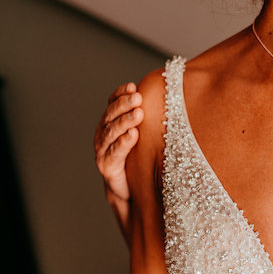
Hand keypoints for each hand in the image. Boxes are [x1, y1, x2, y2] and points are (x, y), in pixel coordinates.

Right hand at [94, 83, 142, 202]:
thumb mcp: (142, 134)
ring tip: (138, 113)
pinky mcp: (107, 165)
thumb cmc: (136, 156)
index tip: (132, 86)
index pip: (112, 102)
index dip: (120, 94)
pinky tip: (133, 135)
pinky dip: (124, 143)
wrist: (127, 187)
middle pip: (111, 115)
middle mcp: (103, 133)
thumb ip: (146, 118)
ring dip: (125, 121)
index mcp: (110, 122)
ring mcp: (102, 149)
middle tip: (137, 97)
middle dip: (124, 105)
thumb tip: (169, 96)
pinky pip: (115, 152)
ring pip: (112, 132)